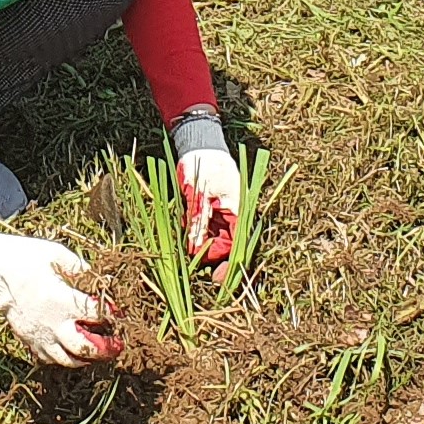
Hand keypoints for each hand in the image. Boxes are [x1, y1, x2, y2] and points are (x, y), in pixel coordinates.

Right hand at [0, 232, 113, 366]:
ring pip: (68, 359)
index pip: (96, 313)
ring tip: (97, 352)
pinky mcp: (28, 338)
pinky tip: (70, 348)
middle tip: (117, 344)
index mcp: (61, 299)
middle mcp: (52, 322)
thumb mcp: (57, 254)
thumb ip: (81, 269)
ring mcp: (39, 333)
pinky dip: (63, 357)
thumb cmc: (25, 256)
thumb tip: (101, 280)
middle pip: (86, 347)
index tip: (118, 311)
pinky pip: (48, 357)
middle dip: (107, 349)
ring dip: (87, 358)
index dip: (112, 313)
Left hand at [178, 148, 241, 266]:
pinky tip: (185, 236)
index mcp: (237, 210)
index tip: (216, 279)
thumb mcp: (199, 193)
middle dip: (212, 259)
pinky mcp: (209, 207)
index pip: (236, 246)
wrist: (199, 143)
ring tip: (188, 255)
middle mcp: (232, 214)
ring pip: (214, 238)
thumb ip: (198, 219)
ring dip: (202, 248)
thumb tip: (194, 247)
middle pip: (226, 245)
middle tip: (195, 269)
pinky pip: (204, 226)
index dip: (228, 265)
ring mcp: (221, 211)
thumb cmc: (203, 164)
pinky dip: (195, 234)